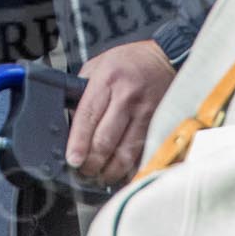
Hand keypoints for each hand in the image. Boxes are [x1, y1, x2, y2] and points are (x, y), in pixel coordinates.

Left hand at [67, 39, 175, 184]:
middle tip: (83, 172)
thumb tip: (70, 122)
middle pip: (105, 140)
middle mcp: (126, 98)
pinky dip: (131, 169)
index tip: (72, 160)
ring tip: (100, 176)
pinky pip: (142, 154)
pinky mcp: (158, 125)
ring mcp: (145, 113)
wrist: (165, 59)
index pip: (88, 117)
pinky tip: (122, 174)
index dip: (78, 142)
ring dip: (110, 171)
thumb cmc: (128, 62)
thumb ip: (82, 91)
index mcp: (107, 81)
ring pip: (125, 153)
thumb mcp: (98, 66)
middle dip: (92, 163)